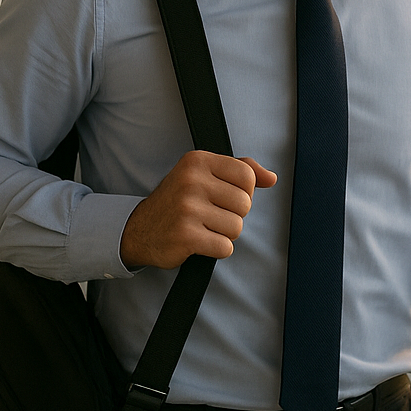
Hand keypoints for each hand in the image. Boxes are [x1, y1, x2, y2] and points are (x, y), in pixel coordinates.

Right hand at [120, 151, 276, 268]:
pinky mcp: (186, 235)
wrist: (138, 230)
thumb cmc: (178, 201)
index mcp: (198, 161)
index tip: (224, 197)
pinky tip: (199, 241)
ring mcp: (187, 208)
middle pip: (244, 204)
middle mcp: (191, 181)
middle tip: (210, 215)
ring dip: (224, 234)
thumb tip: (272, 178)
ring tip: (203, 228)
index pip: (247, 176)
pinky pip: (225, 247)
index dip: (244, 192)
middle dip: (233, 215)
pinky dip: (216, 249)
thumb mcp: (205, 175)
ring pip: (237, 228)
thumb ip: (240, 171)